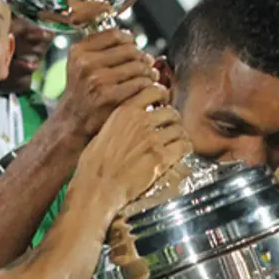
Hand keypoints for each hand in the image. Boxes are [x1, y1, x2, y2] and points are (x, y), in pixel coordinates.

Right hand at [54, 30, 157, 140]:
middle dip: (143, 57)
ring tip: (150, 77)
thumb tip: (133, 40)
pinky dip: (149, 86)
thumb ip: (101, 49)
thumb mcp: (81, 65)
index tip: (135, 47)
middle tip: (148, 64)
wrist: (73, 122)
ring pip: (138, 66)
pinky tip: (148, 90)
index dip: (129, 39)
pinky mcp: (110, 97)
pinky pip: (141, 84)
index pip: (114, 34)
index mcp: (79, 51)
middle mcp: (86, 63)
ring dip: (149, 72)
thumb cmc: (82, 92)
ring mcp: (98, 80)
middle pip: (130, 50)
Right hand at [75, 86, 190, 211]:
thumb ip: (120, 123)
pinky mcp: (160, 157)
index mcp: (124, 111)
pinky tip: (180, 152)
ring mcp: (151, 139)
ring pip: (179, 128)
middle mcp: (139, 121)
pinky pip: (183, 145)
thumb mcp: (102, 133)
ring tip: (176, 141)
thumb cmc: (93, 165)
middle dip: (173, 119)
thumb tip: (130, 123)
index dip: (162, 95)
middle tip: (171, 127)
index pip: (152, 90)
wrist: (97, 187)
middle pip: (170, 110)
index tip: (163, 101)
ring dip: (179, 135)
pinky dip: (185, 148)